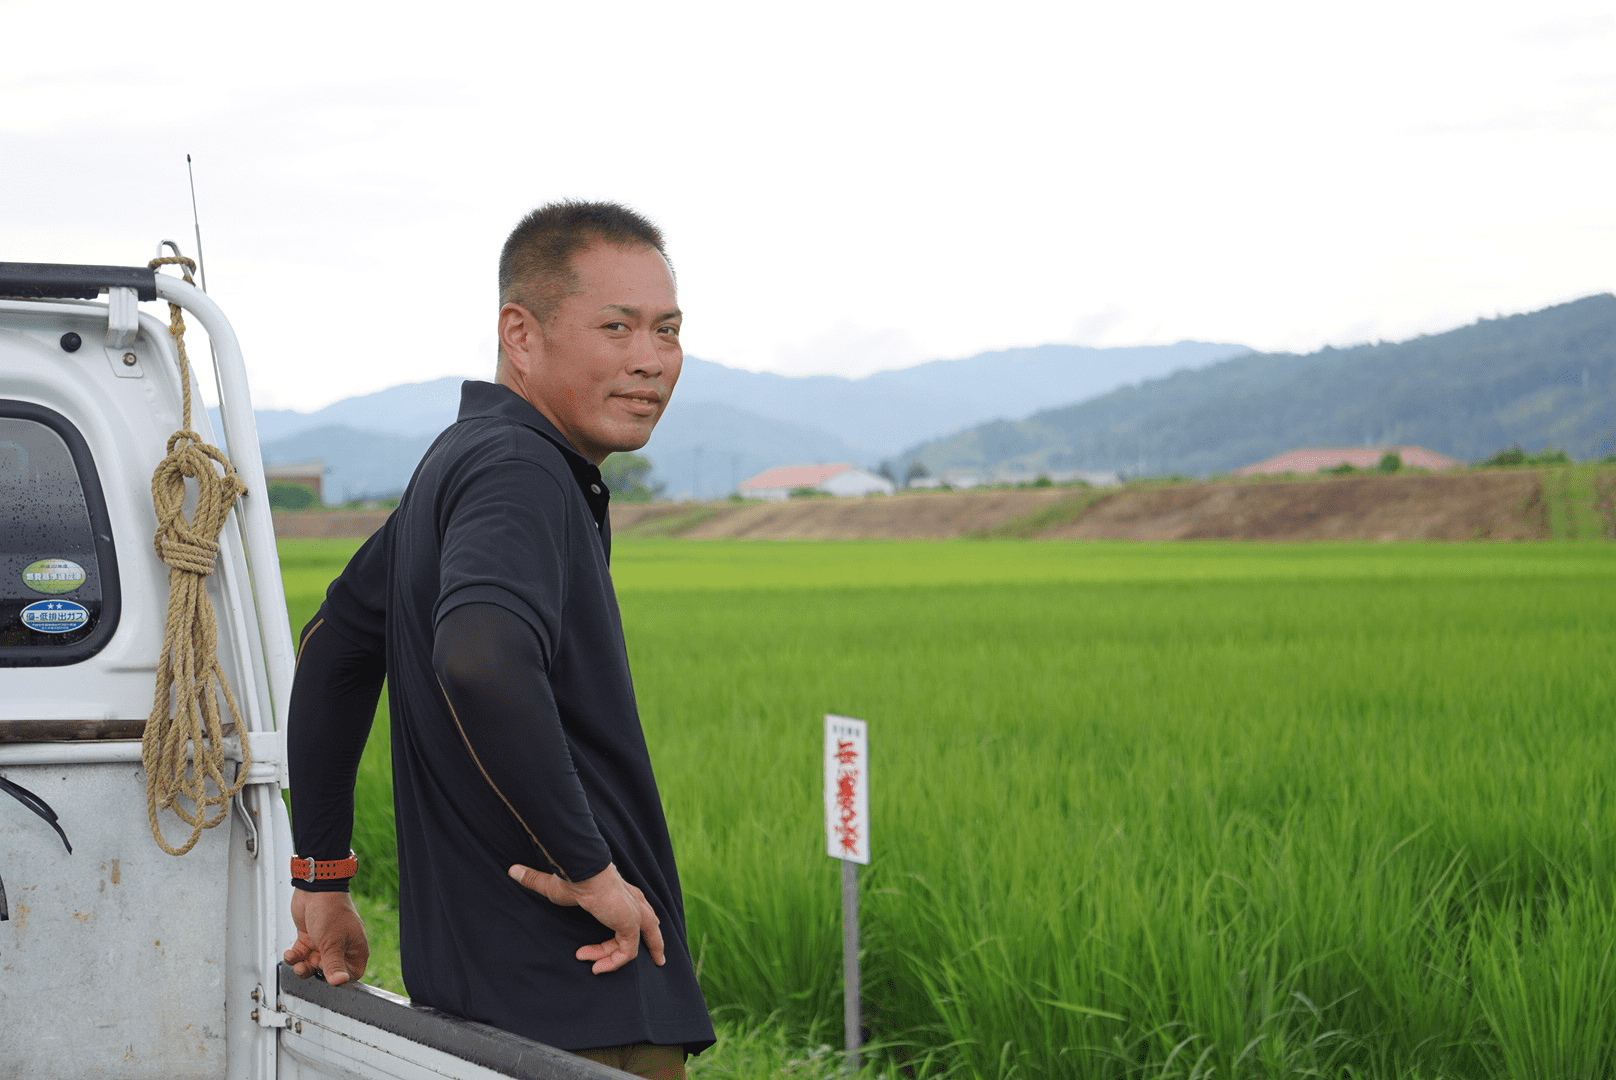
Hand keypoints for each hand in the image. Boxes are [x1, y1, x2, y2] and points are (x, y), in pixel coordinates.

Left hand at [286, 889, 369, 985]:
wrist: (314, 889)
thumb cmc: (331, 910)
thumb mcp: (332, 942)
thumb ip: (333, 965)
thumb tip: (340, 982)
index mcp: (355, 948)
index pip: (351, 973)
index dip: (338, 977)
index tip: (326, 976)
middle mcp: (341, 947)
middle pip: (328, 971)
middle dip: (315, 970)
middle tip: (310, 963)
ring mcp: (324, 942)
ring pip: (312, 964)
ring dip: (303, 966)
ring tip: (297, 962)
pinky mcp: (310, 937)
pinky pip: (302, 954)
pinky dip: (294, 956)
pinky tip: (291, 953)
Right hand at [508, 861, 665, 973]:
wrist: (583, 872)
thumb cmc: (571, 876)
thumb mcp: (552, 884)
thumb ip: (535, 880)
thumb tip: (512, 870)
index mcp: (619, 890)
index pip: (631, 908)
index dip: (620, 927)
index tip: (592, 944)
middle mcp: (631, 900)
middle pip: (649, 921)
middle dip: (654, 940)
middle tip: (658, 959)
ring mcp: (633, 913)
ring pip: (642, 938)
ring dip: (627, 956)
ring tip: (603, 970)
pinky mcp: (630, 924)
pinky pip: (627, 951)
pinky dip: (613, 961)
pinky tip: (596, 966)